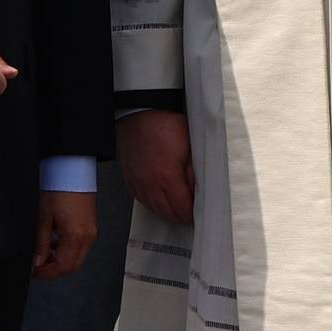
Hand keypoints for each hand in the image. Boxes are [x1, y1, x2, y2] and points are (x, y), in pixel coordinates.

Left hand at [32, 190, 96, 278]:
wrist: (72, 171)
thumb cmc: (59, 189)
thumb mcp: (43, 217)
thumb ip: (41, 242)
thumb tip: (37, 261)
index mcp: (76, 236)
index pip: (64, 267)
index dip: (48, 273)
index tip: (35, 272)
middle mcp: (87, 236)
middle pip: (73, 265)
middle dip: (54, 269)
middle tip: (38, 266)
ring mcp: (91, 231)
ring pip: (77, 257)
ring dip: (61, 260)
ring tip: (43, 253)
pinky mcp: (90, 226)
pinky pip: (80, 246)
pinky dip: (67, 250)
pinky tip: (54, 242)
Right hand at [119, 110, 193, 224]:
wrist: (141, 113)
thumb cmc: (165, 125)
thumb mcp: (190, 147)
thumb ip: (195, 174)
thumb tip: (200, 193)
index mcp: (167, 177)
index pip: (183, 209)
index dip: (194, 214)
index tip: (201, 213)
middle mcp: (149, 184)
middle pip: (168, 214)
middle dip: (182, 217)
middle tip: (193, 214)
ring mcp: (137, 183)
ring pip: (155, 210)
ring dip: (169, 213)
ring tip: (180, 210)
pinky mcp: (130, 180)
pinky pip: (143, 201)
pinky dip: (154, 205)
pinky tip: (162, 202)